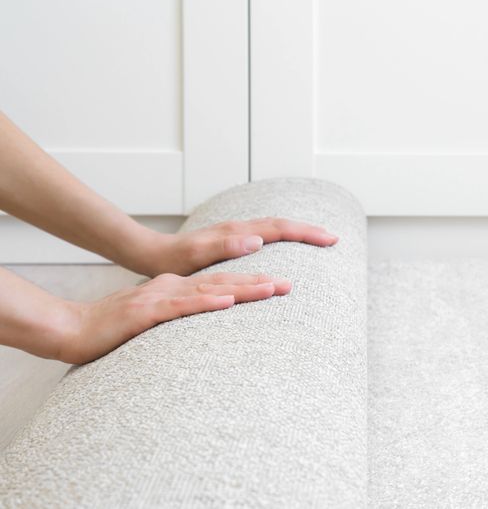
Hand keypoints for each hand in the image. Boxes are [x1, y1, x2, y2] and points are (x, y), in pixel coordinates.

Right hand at [56, 272, 287, 363]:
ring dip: (242, 289)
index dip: (252, 284)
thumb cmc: (114, 330)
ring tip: (272, 288)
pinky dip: (205, 303)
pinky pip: (181, 307)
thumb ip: (180, 317)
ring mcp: (159, 298)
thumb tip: (207, 325)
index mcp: (176, 289)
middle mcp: (172, 287)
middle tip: (290, 285)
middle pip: (223, 283)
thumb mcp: (155, 321)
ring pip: (209, 291)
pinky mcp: (145, 312)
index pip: (221, 285)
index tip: (281, 285)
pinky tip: (227, 301)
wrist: (71, 330)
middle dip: (258, 283)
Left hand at [134, 218, 337, 276]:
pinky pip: (266, 235)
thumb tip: (258, 240)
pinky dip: (283, 237)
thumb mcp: (195, 256)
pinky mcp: (233, 240)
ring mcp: (237, 233)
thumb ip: (224, 247)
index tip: (329, 239)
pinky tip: (287, 245)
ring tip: (318, 240)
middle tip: (333, 239)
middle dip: (309, 230)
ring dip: (298, 232)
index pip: (279, 228)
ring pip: (275, 227)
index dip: (306, 233)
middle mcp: (239, 229)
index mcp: (236, 233)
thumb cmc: (172, 260)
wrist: (153, 254)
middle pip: (282, 224)